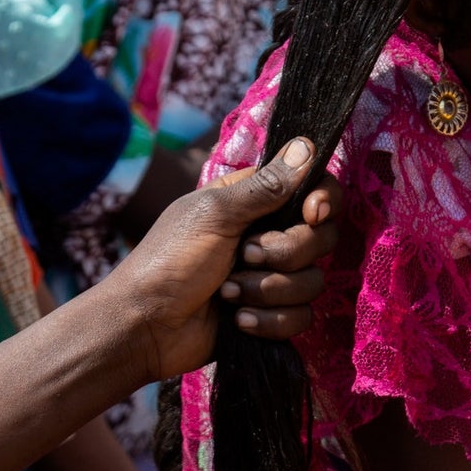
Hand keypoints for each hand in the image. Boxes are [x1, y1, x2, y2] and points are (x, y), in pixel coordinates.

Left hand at [104, 138, 336, 382]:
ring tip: (228, 294)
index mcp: (255, 202)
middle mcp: (269, 235)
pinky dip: (270, 320)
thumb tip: (308, 145)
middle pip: (321, 238)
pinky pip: (301, 317)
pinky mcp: (271, 315)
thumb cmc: (170, 260)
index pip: (315, 190)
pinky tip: (238, 322)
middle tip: (244, 256)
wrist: (146, 325)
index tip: (311, 214)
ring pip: (312, 282)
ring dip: (268, 290)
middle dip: (285, 253)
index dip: (324, 201)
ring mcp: (272, 277)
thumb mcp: (216, 215)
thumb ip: (266, 186)